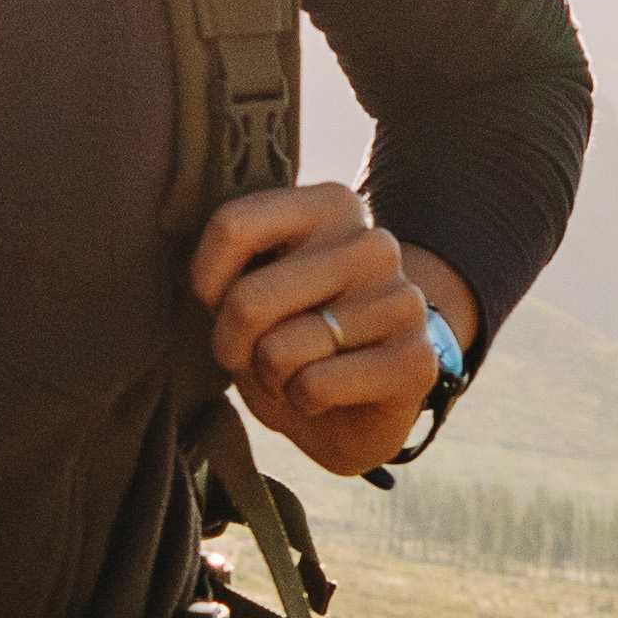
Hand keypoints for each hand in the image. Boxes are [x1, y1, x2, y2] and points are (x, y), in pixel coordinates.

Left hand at [194, 185, 469, 484]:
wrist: (354, 410)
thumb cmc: (289, 338)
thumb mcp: (249, 288)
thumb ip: (229, 264)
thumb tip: (201, 280)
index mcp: (332, 207)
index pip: (233, 226)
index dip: (207, 282)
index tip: (220, 303)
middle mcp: (374, 243)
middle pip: (247, 300)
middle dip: (234, 346)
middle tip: (257, 355)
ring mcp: (403, 300)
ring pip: (279, 351)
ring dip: (273, 379)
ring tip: (298, 373)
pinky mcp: (416, 359)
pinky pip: (315, 386)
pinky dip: (304, 403)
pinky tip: (327, 396)